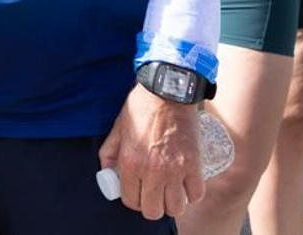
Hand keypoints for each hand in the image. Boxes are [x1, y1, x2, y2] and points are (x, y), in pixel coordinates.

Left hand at [98, 85, 203, 220]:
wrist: (168, 91)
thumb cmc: (141, 108)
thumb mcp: (118, 128)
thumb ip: (109, 153)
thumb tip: (107, 172)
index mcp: (131, 163)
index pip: (130, 201)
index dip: (132, 200)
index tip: (137, 192)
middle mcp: (153, 171)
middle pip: (153, 211)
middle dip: (151, 205)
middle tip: (153, 194)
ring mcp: (176, 170)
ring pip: (176, 208)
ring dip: (172, 202)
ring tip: (169, 191)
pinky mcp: (194, 165)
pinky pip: (195, 194)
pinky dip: (191, 194)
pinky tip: (185, 184)